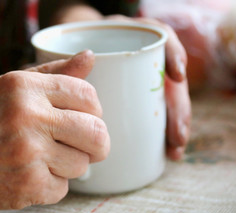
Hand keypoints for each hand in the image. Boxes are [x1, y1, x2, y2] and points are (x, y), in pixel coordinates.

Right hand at [0, 50, 108, 212]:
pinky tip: (29, 175)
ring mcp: (29, 155)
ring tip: (43, 158)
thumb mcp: (6, 85)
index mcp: (24, 87)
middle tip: (82, 144)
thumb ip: (51, 73)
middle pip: (97, 134)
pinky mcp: (26, 187)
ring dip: (69, 164)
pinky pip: (62, 189)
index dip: (93, 109)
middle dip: (95, 142)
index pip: (88, 96)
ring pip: (82, 165)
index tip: (85, 117)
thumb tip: (89, 58)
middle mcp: (29, 118)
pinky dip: (51, 184)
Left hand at [48, 4, 190, 159]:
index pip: (160, 37)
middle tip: (175, 135)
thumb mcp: (58, 61)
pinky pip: (158, 111)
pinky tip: (168, 150)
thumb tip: (89, 57)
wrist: (63, 54)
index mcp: (125, 39)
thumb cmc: (59, 59)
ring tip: (173, 149)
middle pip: (168, 77)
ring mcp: (140, 76)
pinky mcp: (138, 95)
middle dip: (178, 107)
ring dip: (176, 123)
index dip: (174, 53)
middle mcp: (138, 57)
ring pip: (168, 97)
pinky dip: (165, 130)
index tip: (176, 76)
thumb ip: (66, 63)